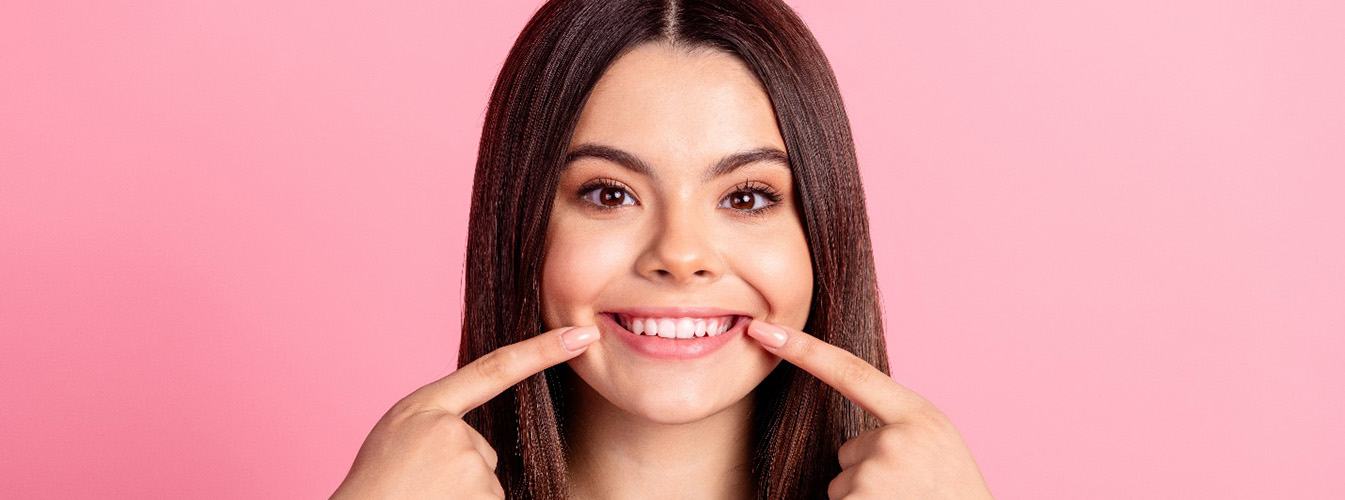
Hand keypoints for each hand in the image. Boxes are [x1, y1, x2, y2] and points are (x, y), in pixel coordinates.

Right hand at [331, 325, 600, 499]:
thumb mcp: (397, 439)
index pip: (495, 368)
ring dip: (461, 496)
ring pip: (485, 483)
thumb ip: (439, 427)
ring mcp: (468, 464)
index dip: (543, 350)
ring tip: (422, 499)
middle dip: (460, 474)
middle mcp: (449, 430)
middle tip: (419, 488)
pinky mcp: (483, 495)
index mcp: (423, 408)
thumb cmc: (374, 490)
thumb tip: (476, 448)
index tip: (584, 335)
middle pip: (483, 451)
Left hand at [745, 320, 992, 499]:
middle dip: (869, 473)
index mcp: (918, 416)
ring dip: (866, 499)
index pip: (851, 373)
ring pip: (843, 484)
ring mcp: (878, 475)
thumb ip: (898, 425)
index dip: (803, 350)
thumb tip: (853, 433)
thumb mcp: (937, 444)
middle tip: (912, 491)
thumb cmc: (954, 493)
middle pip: (848, 450)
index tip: (762, 332)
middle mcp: (896, 440)